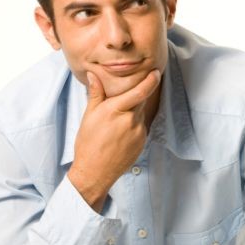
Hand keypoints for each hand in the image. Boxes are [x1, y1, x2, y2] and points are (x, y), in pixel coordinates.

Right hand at [67, 69, 160, 211]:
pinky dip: (133, 125)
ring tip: (116, 122)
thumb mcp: (89, 116)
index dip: (150, 80)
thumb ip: (96, 94)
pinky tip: (120, 134)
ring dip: (132, 112)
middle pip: (141, 100)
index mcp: (116, 110)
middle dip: (136, 95)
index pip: (140, 91)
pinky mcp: (142, 142)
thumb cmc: (88, 144)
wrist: (95, 172)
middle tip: (125, 97)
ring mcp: (138, 132)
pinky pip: (140, 127)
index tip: (155, 72)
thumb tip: (93, 74)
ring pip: (140, 114)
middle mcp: (130, 120)